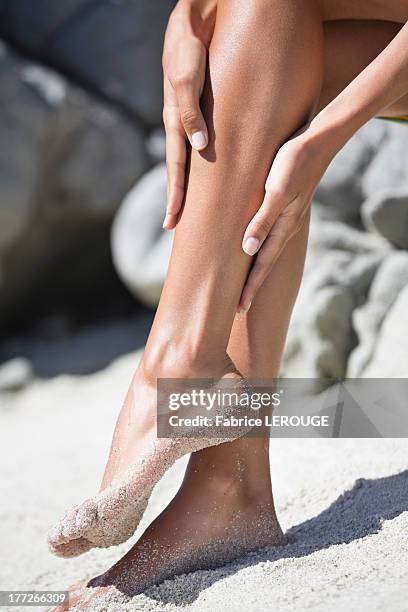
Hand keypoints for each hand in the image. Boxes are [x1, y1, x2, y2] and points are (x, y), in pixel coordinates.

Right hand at [162, 2, 214, 229]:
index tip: (173, 221)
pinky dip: (202, 165)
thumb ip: (190, 110)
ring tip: (188, 210)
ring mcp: (189, 120)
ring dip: (188, 186)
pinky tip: (209, 175)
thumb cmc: (190, 45)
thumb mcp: (187, 75)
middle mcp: (181, 125)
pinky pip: (201, 145)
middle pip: (178, 171)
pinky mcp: (201, 111)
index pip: (175, 167)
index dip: (175, 195)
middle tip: (173, 226)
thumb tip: (198, 146)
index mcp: (175, 121)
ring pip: (189, 161)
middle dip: (176, 199)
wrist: (196, 19)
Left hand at [239, 128, 332, 311]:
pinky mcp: (284, 206)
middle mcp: (285, 227)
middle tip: (240, 308)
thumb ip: (263, 220)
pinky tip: (253, 249)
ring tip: (244, 285)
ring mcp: (286, 218)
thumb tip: (249, 250)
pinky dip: (259, 248)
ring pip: (267, 251)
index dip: (250, 287)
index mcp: (282, 227)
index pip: (262, 264)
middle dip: (252, 286)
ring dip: (255, 270)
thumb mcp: (276, 190)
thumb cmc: (293, 163)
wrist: (316, 141)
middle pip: (265, 263)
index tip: (240, 308)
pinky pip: (269, 235)